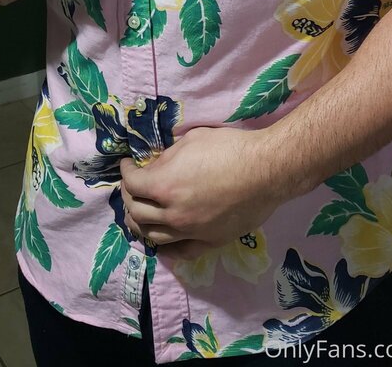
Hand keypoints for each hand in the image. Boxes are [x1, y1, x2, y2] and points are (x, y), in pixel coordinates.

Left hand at [119, 126, 279, 260]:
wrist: (265, 171)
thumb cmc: (229, 148)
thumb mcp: (190, 140)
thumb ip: (167, 157)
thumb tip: (156, 166)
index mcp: (164, 185)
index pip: (132, 184)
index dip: (126, 172)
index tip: (128, 165)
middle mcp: (172, 214)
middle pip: (137, 212)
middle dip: (128, 197)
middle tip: (132, 187)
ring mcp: (190, 231)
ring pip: (153, 236)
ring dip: (141, 224)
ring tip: (140, 213)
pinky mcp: (209, 242)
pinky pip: (180, 252)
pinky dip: (166, 247)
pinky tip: (163, 240)